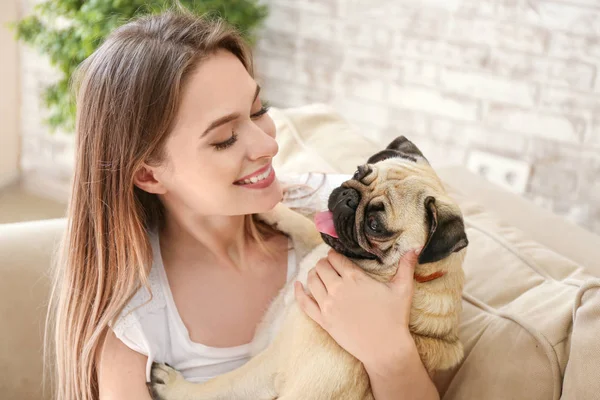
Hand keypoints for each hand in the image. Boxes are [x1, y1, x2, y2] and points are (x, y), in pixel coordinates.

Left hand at [294, 248, 420, 371]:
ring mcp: (327, 305)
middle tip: (328, 265)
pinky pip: (304, 303)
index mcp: (354, 278)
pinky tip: (297, 286)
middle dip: (323, 263)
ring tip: (317, 273)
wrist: (385, 348)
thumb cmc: (394, 318)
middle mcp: (337, 288)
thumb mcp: (403, 289)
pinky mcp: (322, 320)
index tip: (335, 256)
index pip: (335, 258)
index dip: (334, 255)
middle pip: (321, 267)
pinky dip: (298, 292)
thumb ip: (406, 266)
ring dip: (313, 274)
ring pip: (311, 281)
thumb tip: (415, 247)